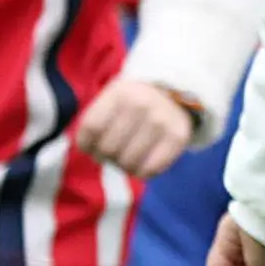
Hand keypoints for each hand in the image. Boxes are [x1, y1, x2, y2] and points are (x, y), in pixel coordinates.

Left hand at [76, 77, 194, 176]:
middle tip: (111, 154)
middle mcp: (141, 105)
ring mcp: (161, 121)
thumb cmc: (134, 103)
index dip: (86, 144)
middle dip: (105, 157)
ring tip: (126, 158)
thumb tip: (91, 151)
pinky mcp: (178, 138)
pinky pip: (150, 170)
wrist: (174, 94)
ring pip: (128, 163)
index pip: (92, 127)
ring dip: (123, 166)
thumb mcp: (113, 99)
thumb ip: (97, 122)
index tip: (90, 148)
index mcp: (120, 92)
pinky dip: (141, 173)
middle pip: (108, 148)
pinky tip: (142, 164)